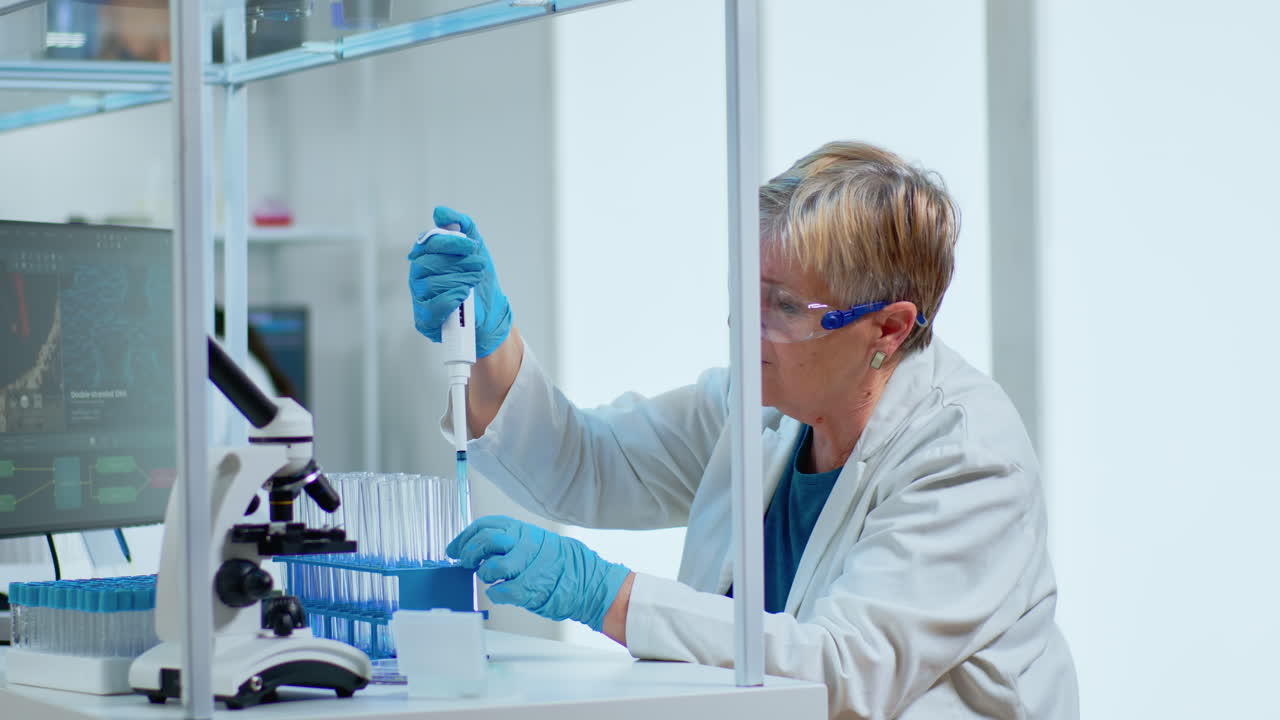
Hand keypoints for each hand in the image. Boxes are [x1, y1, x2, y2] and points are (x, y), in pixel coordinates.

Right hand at [407, 206, 512, 357]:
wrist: (490, 312)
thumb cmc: (477, 279)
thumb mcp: (474, 249)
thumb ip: (461, 226)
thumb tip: (440, 211)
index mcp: (425, 257)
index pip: (427, 243)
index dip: (450, 242)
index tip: (472, 245)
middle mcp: (417, 276)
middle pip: (428, 263)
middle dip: (458, 263)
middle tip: (479, 265)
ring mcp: (419, 298)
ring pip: (431, 283)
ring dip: (460, 280)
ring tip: (475, 280)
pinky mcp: (424, 319)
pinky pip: (432, 306)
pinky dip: (451, 298)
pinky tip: (464, 295)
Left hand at [447, 516, 630, 631]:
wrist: (588, 581)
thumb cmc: (559, 564)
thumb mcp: (534, 542)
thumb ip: (509, 543)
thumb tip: (478, 548)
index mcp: (523, 530)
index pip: (484, 526)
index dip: (464, 537)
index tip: (453, 548)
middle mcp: (524, 543)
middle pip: (485, 541)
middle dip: (469, 553)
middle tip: (465, 563)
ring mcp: (528, 566)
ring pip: (491, 567)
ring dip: (484, 575)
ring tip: (490, 578)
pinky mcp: (530, 587)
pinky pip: (502, 591)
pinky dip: (496, 593)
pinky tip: (500, 592)